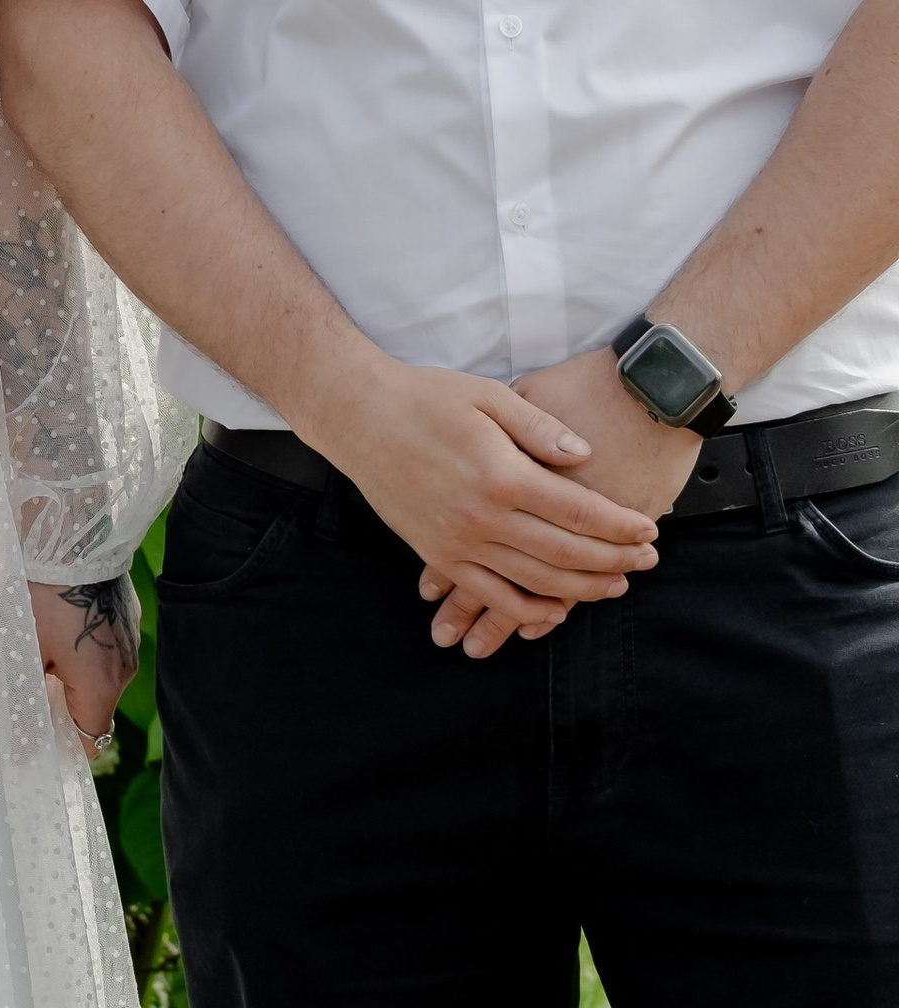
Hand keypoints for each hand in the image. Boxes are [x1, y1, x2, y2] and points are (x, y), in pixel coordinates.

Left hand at [30, 574, 140, 741]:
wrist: (65, 535)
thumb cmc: (40, 595)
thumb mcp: (23, 652)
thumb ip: (24, 704)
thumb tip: (21, 752)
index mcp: (103, 684)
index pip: (90, 740)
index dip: (61, 744)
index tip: (33, 736)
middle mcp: (126, 667)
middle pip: (94, 708)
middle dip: (60, 706)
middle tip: (26, 689)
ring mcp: (130, 639)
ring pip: (98, 677)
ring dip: (70, 675)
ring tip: (36, 650)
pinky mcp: (127, 616)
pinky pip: (105, 648)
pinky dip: (82, 649)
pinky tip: (55, 626)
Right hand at [423, 347, 702, 648]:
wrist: (359, 416)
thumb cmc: (424, 398)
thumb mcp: (488, 395)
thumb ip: (540, 427)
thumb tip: (585, 454)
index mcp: (500, 474)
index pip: (577, 511)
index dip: (619, 525)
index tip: (649, 529)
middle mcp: (481, 517)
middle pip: (564, 553)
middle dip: (613, 560)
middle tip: (647, 560)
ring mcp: (457, 542)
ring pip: (534, 582)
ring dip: (581, 589)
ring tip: (615, 586)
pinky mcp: (438, 555)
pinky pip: (490, 595)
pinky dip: (526, 611)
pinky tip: (555, 611)